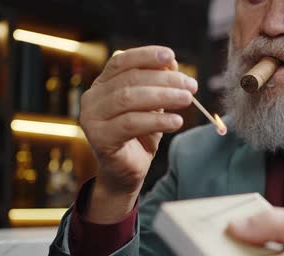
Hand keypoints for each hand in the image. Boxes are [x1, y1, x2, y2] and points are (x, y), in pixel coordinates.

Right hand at [79, 46, 197, 221]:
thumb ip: (158, 84)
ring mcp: (92, 118)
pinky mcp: (100, 138)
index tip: (171, 56)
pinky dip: (157, 120)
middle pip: (130, 80)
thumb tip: (171, 63)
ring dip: (163, 97)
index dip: (146, 55)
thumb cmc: (140, 136)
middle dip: (164, 80)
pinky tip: (177, 121)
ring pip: (129, 99)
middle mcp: (92, 98)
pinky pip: (131, 124)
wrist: (126, 173)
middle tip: (191, 85)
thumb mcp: (152, 106)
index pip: (122, 61)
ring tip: (187, 100)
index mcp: (102, 84)